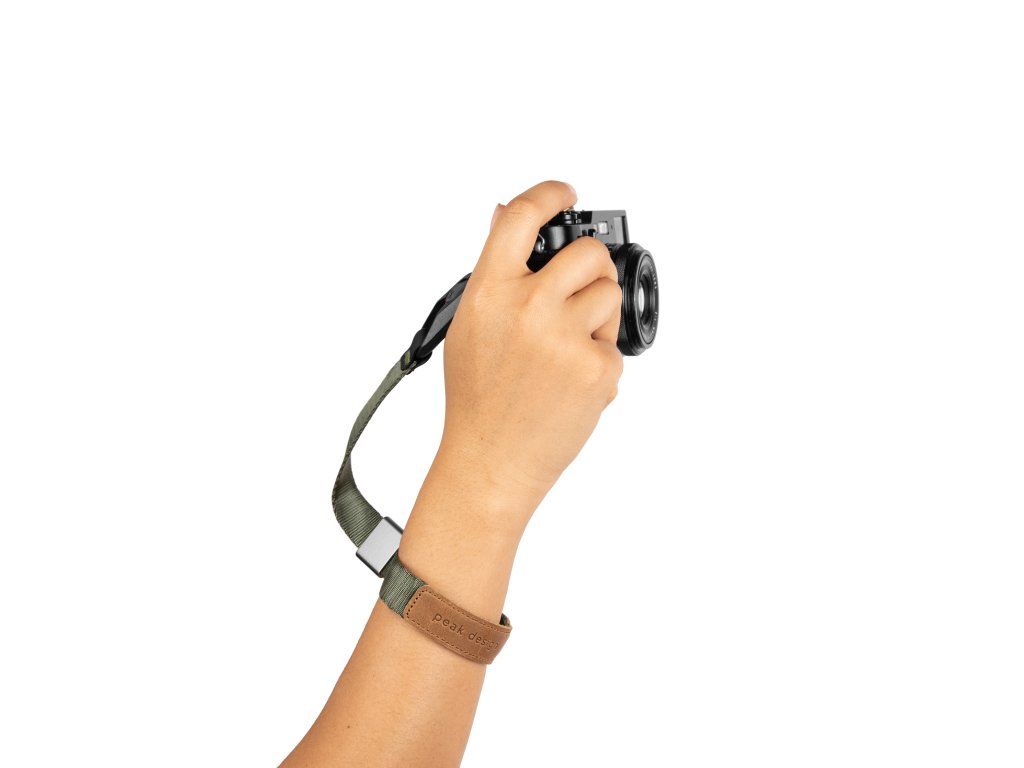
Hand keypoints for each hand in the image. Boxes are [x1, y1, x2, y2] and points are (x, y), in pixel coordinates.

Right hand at [437, 180, 623, 532]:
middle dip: (590, 266)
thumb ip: (493, 273)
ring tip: (566, 347)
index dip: (549, 194)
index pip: (522, 217)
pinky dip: (598, 358)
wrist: (490, 462)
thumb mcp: (468, 326)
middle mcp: (529, 307)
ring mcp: (566, 338)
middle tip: (579, 288)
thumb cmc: (476, 400)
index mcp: (490, 292)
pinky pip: (614, 342)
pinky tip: (570, 382)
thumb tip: (504, 219)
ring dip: (597, 313)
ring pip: (608, 294)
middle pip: (588, 253)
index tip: (565, 193)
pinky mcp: (597, 369)